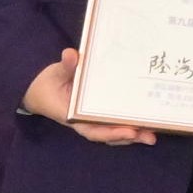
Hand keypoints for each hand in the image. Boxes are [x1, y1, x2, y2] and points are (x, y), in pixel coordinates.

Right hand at [26, 50, 154, 146]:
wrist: (40, 90)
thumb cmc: (47, 85)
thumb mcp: (54, 75)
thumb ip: (65, 67)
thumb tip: (72, 54)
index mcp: (73, 117)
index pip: (93, 130)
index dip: (112, 133)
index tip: (130, 132)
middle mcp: (86, 122)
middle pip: (110, 134)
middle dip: (130, 137)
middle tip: (150, 137)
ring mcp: (93, 119)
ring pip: (115, 131)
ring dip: (134, 134)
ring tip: (153, 135)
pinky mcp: (100, 113)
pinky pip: (116, 122)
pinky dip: (131, 124)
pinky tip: (148, 123)